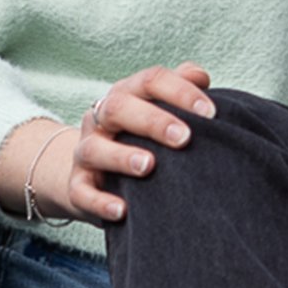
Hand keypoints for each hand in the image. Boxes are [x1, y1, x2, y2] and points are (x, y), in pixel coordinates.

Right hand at [68, 62, 212, 224]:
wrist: (93, 170)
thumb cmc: (137, 136)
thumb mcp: (155, 108)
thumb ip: (179, 89)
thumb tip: (200, 77)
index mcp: (126, 95)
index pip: (149, 81)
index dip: (179, 91)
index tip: (210, 113)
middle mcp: (101, 119)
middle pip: (118, 107)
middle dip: (152, 121)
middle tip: (184, 138)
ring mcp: (86, 151)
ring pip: (94, 148)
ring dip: (120, 156)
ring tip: (148, 166)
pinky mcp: (77, 185)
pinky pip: (81, 192)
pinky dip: (99, 201)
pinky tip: (122, 210)